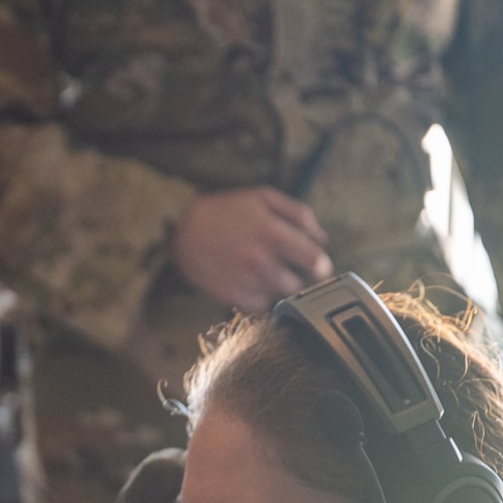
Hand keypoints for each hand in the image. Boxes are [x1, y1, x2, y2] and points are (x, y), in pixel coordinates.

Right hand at [172, 187, 332, 311]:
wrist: (180, 228)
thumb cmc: (224, 210)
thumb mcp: (263, 197)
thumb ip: (299, 214)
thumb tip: (322, 239)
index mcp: (273, 233)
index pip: (315, 261)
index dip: (320, 265)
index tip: (316, 265)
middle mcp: (260, 261)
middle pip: (297, 284)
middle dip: (294, 275)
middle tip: (282, 265)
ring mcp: (244, 281)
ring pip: (278, 296)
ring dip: (275, 286)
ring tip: (262, 271)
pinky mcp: (230, 295)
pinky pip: (258, 306)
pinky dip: (258, 297)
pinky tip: (249, 281)